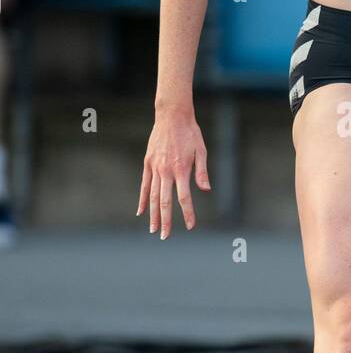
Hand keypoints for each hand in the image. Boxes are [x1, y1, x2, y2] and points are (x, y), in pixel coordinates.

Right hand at [137, 109, 210, 239]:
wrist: (171, 116)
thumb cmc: (190, 133)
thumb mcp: (201, 150)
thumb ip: (202, 171)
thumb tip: (206, 190)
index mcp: (181, 169)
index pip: (184, 197)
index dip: (188, 213)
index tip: (190, 226)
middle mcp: (166, 170)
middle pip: (165, 201)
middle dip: (165, 220)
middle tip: (165, 236)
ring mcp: (155, 167)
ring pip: (153, 196)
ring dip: (153, 214)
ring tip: (154, 229)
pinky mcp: (148, 163)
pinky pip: (144, 185)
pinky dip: (143, 199)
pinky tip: (142, 212)